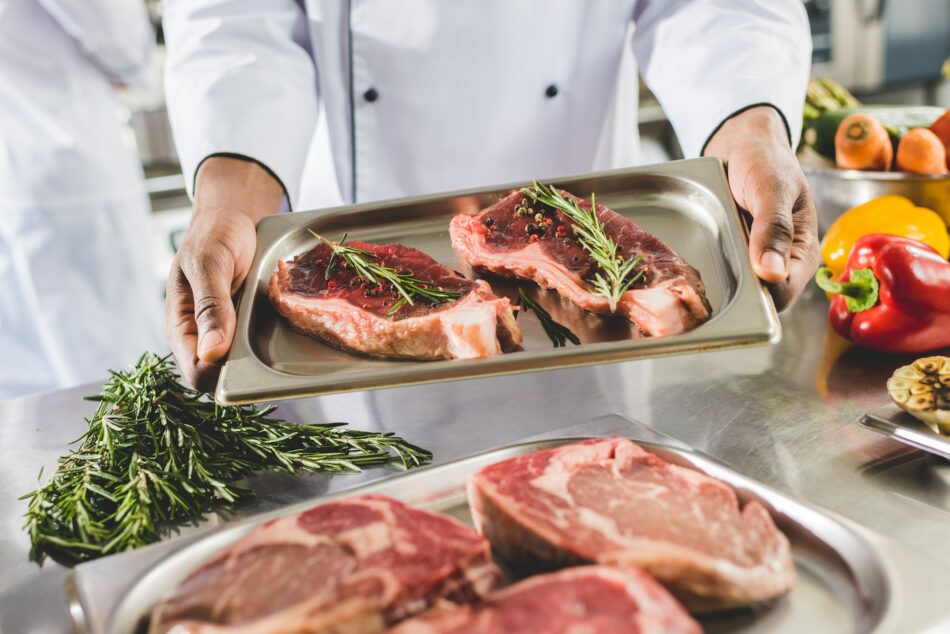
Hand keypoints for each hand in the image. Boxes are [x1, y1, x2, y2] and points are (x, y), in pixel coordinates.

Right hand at [165, 157, 283, 389]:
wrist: (231, 218)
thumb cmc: (214, 237)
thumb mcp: (210, 265)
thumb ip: (210, 307)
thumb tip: (211, 353)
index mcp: (180, 326)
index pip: (195, 373)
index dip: (220, 375)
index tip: (246, 357)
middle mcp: (197, 336)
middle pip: (218, 375)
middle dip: (242, 368)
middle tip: (264, 340)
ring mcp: (219, 333)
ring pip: (237, 364)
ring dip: (255, 357)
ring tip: (268, 330)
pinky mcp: (239, 326)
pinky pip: (250, 346)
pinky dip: (262, 342)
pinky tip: (272, 326)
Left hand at [703, 106, 819, 310]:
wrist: (743, 143)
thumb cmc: (765, 161)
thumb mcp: (772, 189)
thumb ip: (773, 229)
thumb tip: (772, 273)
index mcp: (802, 253)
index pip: (783, 294)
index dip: (758, 295)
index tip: (731, 283)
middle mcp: (782, 264)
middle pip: (759, 299)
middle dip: (735, 294)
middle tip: (703, 280)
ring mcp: (757, 261)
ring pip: (739, 291)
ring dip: (719, 285)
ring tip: (694, 272)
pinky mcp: (737, 256)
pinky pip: (725, 276)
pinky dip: (711, 272)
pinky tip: (693, 266)